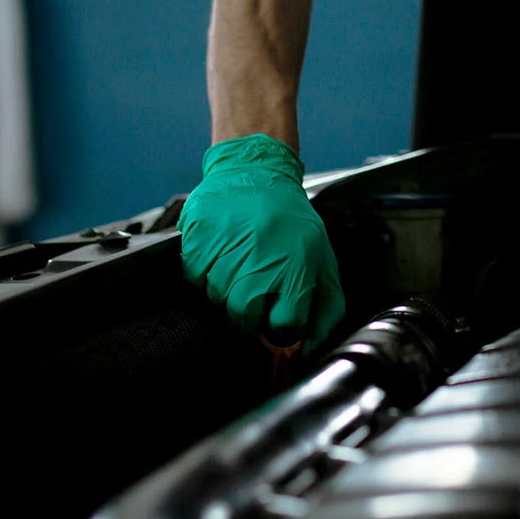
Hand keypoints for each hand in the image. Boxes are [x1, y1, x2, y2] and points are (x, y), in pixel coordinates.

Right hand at [178, 134, 344, 350]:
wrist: (256, 171)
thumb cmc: (289, 219)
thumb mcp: (321, 259)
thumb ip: (325, 306)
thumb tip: (310, 346)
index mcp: (295, 266)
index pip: (283, 325)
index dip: (280, 328)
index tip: (277, 319)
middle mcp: (259, 259)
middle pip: (243, 318)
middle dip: (249, 314)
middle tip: (255, 292)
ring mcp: (225, 249)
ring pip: (216, 299)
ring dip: (226, 290)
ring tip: (241, 261)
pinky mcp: (198, 238)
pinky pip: (194, 277)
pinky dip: (204, 273)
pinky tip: (221, 252)